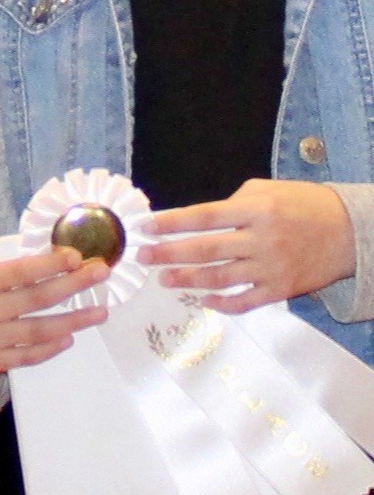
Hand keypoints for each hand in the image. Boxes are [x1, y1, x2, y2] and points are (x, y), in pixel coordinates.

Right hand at [0, 245, 109, 371]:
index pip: (22, 271)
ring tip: (99, 312)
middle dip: (74, 284)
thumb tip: (61, 256)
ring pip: (39, 330)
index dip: (52, 264)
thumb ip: (15, 260)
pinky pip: (28, 355)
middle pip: (37, 299)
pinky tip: (68, 337)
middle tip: (101, 274)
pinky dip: (51, 347)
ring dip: (74, 321)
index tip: (78, 257)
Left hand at [139, 179, 354, 311]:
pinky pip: (245, 302)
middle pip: (205, 249)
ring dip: (187, 280)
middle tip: (143, 257)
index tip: (144, 228)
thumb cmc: (305, 205)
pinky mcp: (281, 289)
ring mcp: (272, 267)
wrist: (352, 231)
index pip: (203, 216)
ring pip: (219, 278)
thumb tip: (194, 220)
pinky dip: (221, 304)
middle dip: (168, 254)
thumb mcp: (269, 191)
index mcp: (257, 209)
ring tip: (164, 279)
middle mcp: (262, 238)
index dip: (170, 223)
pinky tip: (203, 300)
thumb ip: (233, 203)